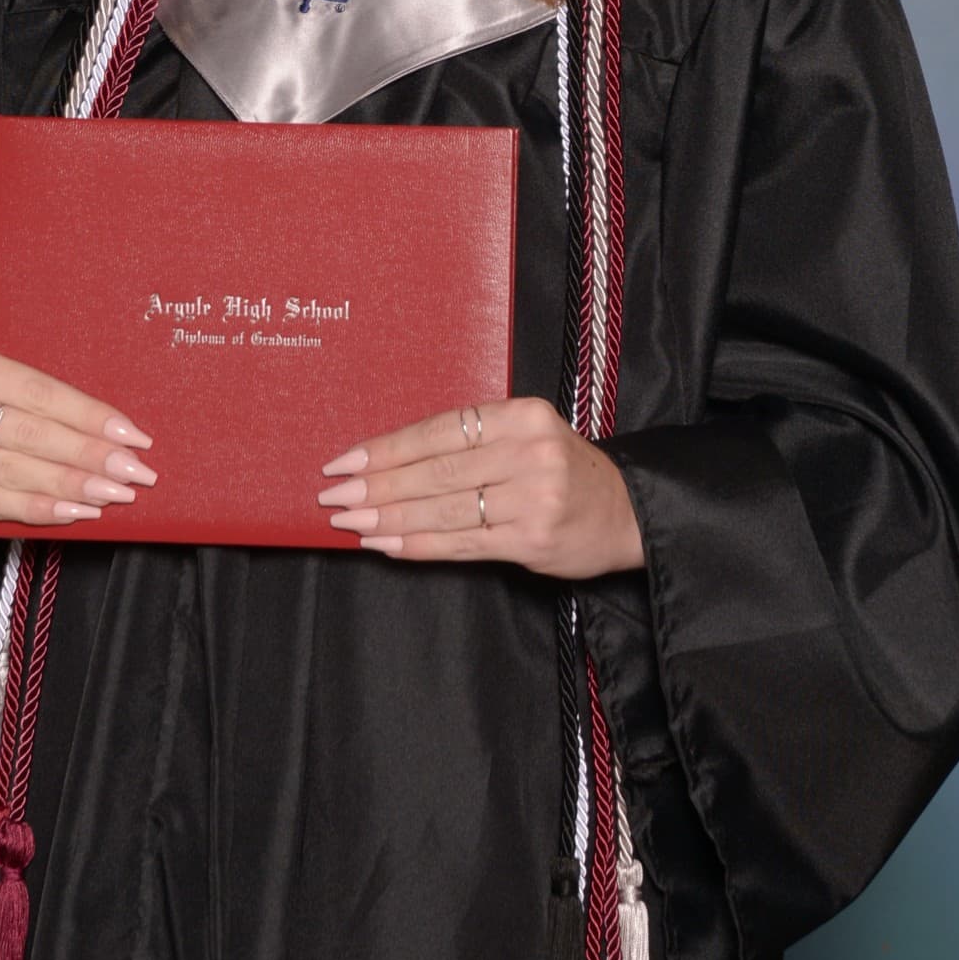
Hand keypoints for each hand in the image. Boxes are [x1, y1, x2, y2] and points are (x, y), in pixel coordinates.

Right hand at [0, 340, 156, 524]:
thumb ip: (30, 391)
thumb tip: (103, 427)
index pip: (39, 394)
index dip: (89, 417)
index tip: (133, 435)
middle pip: (32, 436)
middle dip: (91, 457)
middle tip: (136, 472)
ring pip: (16, 473)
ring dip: (73, 487)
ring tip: (115, 493)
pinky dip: (39, 509)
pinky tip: (75, 511)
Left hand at [316, 395, 644, 575]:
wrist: (624, 510)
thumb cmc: (561, 468)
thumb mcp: (525, 435)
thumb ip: (472, 441)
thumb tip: (389, 459)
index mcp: (522, 415)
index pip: (440, 431)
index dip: (388, 448)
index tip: (345, 462)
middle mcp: (530, 452)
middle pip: (437, 471)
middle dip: (378, 487)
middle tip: (334, 497)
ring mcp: (534, 498)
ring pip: (444, 510)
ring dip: (390, 519)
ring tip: (352, 523)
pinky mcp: (533, 540)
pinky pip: (463, 543)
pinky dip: (420, 545)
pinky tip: (388, 545)